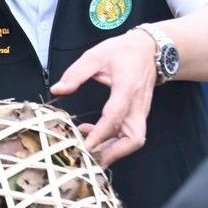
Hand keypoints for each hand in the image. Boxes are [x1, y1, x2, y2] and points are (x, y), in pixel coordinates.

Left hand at [49, 30, 157, 166]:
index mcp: (127, 88)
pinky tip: (91, 134)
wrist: (150, 49)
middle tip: (89, 158)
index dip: (101, 133)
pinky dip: (113, 140)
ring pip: (133, 139)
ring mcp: (140, 111)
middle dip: (114, 152)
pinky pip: (130, 134)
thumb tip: (57, 90)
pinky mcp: (138, 114)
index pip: (116, 116)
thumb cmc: (122, 52)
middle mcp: (138, 104)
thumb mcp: (96, 56)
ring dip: (112, 149)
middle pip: (134, 137)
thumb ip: (76, 74)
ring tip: (86, 147)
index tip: (86, 146)